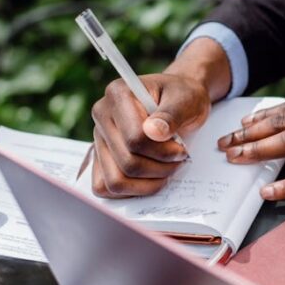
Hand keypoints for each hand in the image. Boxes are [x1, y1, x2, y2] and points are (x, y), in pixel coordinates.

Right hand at [89, 37, 231, 197]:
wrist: (178, 100)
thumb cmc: (182, 97)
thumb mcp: (185, 99)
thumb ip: (171, 114)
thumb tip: (154, 132)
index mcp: (118, 94)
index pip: (135, 139)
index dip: (163, 151)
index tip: (181, 149)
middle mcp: (102, 115)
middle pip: (127, 163)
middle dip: (160, 168)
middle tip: (178, 159)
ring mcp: (98, 138)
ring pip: (116, 181)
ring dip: (148, 183)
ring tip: (167, 169)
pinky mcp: (100, 156)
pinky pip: (104, 187)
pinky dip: (131, 190)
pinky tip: (151, 179)